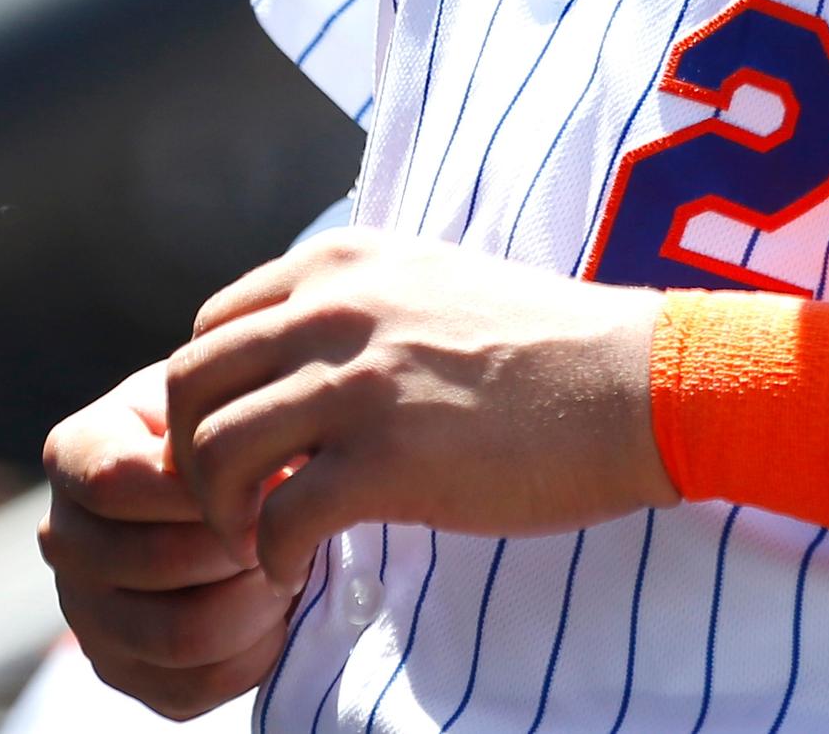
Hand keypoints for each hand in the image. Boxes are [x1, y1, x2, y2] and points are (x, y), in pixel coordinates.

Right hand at [39, 364, 291, 717]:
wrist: (241, 491)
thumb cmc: (237, 430)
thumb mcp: (231, 396)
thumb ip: (229, 418)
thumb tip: (268, 474)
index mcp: (75, 454)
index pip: (115, 480)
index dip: (203, 485)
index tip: (270, 474)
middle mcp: (64, 536)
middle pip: (155, 560)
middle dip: (244, 545)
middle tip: (296, 527)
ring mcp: (84, 611)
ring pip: (178, 633)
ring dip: (255, 603)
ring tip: (291, 568)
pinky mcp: (119, 670)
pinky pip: (191, 685)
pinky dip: (252, 653)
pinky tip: (275, 613)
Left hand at [164, 227, 679, 591]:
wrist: (640, 385)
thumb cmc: (551, 347)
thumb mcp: (436, 282)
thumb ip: (359, 303)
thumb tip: (297, 355)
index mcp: (346, 263)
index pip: (212, 327)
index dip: (209, 397)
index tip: (243, 444)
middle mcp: (338, 309)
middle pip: (188, 387)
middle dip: (189, 457)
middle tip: (231, 501)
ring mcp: (360, 383)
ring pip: (212, 453)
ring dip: (219, 512)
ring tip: (258, 538)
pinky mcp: (387, 460)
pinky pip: (275, 520)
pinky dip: (270, 557)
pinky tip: (299, 566)